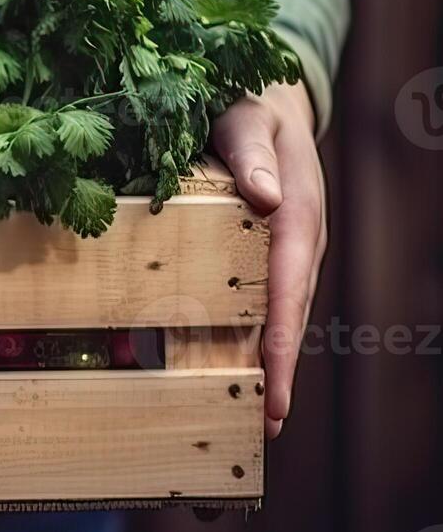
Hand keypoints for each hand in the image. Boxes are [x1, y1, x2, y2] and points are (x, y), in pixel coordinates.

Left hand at [211, 80, 326, 438]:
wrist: (263, 101)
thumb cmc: (247, 106)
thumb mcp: (247, 119)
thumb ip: (251, 151)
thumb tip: (266, 196)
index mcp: (296, 218)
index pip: (288, 290)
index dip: (281, 342)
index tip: (274, 389)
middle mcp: (296, 244)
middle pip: (289, 318)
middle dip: (279, 374)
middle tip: (266, 429)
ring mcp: (282, 254)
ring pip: (278, 318)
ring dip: (268, 368)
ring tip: (256, 422)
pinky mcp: (264, 257)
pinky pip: (261, 304)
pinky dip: (254, 341)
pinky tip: (235, 374)